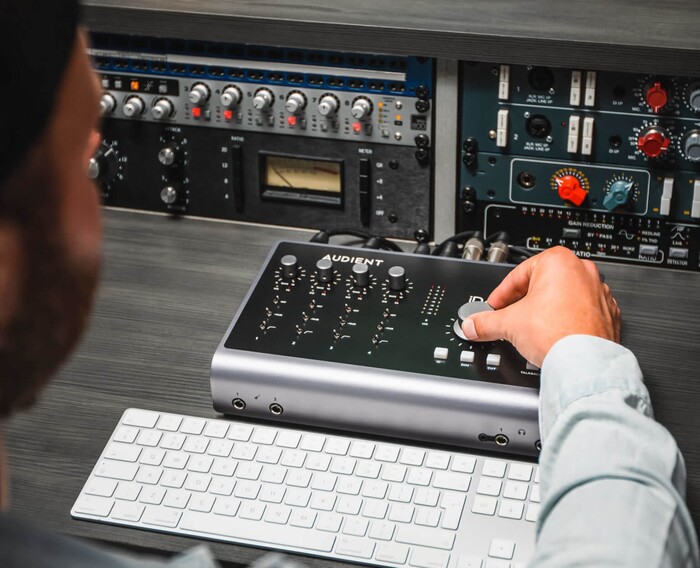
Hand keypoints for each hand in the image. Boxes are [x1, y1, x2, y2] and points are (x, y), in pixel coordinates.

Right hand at [461, 247, 620, 366]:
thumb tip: (472, 324)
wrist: (586, 364)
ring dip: (545, 310)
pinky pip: (580, 311)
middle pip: (540, 284)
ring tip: (532, 329)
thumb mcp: (509, 324)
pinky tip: (554, 334)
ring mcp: (599, 292)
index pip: (517, 275)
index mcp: (558, 261)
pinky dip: (566, 320)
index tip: (494, 307)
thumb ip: (486, 321)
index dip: (501, 295)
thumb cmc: (558, 334)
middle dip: (523, 302)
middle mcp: (582, 271)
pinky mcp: (608, 313)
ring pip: (562, 297)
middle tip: (510, 318)